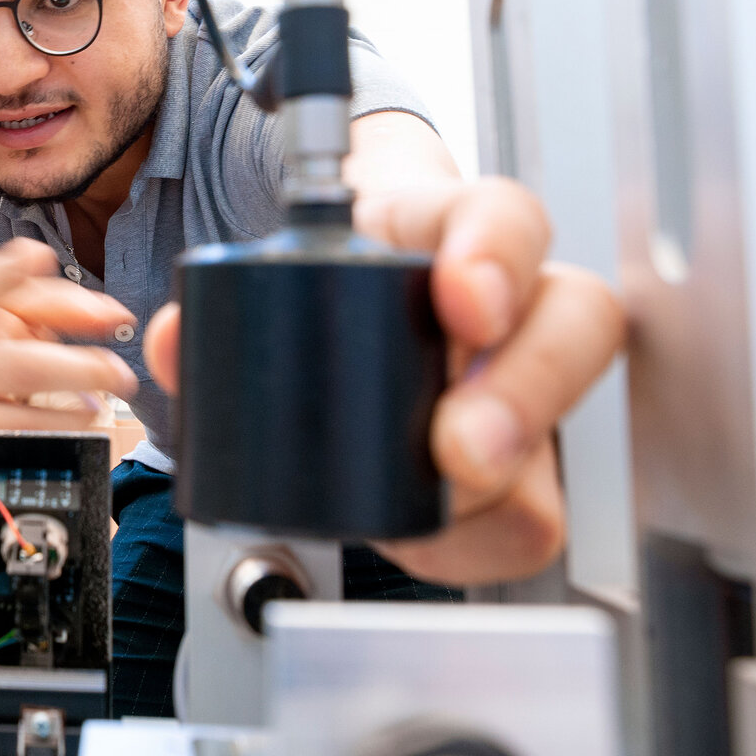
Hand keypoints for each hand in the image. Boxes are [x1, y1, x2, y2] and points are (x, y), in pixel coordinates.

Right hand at [0, 238, 139, 429]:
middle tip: (120, 376)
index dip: (8, 269)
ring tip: (98, 406)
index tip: (39, 255)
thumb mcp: (3, 337)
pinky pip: (24, 436)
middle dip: (86, 369)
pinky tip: (75, 427)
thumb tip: (112, 316)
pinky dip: (61, 432)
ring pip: (29, 408)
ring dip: (80, 408)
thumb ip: (51, 313)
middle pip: (26, 362)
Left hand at [139, 177, 623, 585]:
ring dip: (502, 485)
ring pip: (565, 437)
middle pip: (577, 324)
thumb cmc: (336, 276)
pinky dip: (475, 542)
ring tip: (433, 501)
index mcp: (452, 230)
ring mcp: (525, 387)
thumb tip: (178, 337)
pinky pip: (532, 518)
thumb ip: (222, 297)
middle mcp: (515, 305)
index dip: (497, 253)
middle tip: (460, 445)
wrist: (352, 308)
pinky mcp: (519, 467)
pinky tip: (422, 537)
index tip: (463, 297)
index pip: (505, 214)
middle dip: (523, 392)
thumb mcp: (283, 262)